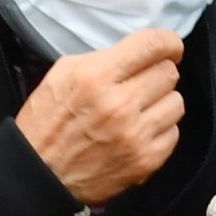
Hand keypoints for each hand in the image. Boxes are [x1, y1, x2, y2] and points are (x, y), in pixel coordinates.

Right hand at [13, 28, 183, 203]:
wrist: (38, 173)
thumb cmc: (48, 122)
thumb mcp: (63, 73)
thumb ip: (103, 59)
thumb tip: (139, 54)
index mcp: (96, 77)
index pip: (152, 45)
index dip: (168, 42)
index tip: (170, 46)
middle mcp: (119, 105)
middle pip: (168, 73)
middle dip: (158, 73)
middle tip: (142, 82)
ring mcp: (135, 135)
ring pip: (176, 102)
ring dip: (160, 102)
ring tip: (139, 109)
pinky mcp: (145, 160)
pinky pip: (173, 133)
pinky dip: (159, 130)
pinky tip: (138, 131)